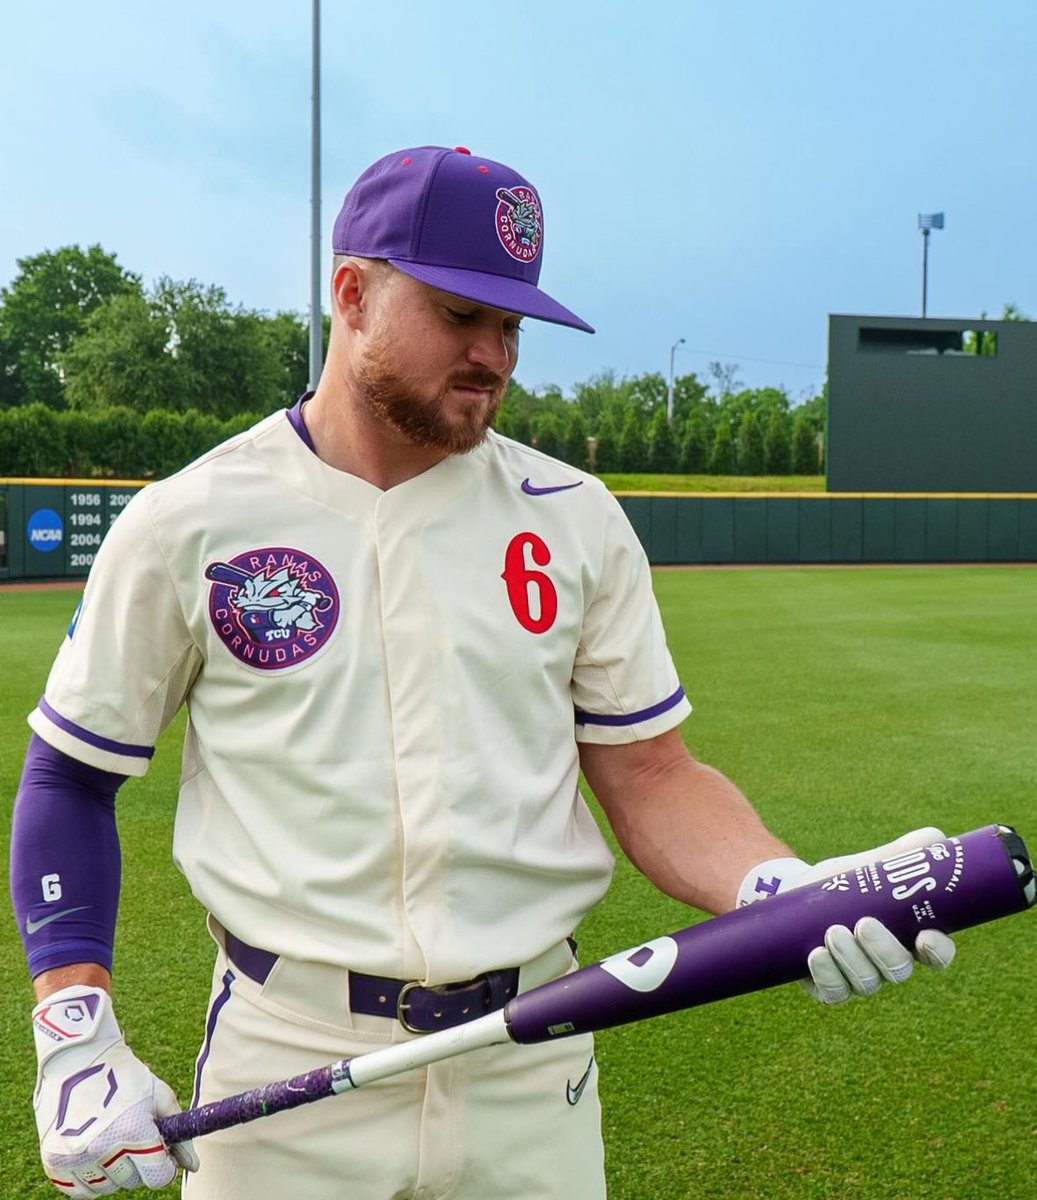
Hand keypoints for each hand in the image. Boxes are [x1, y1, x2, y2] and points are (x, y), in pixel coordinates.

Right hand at [32, 986, 197, 1195]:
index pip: (158, 1177)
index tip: (161, 1154)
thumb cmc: (123, 1075)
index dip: (164, 1166)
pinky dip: (89, 1179)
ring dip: (112, 1172)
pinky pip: (79, 1190)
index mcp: (132, 1131)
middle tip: (131, 1138)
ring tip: (110, 1140)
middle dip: (137, 1164)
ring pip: (106, 1188)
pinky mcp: (53, 1161)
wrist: (77, 1058)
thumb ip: (178, 1134)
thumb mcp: (158, 1095)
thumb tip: (192, 1166)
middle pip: (132, 1181)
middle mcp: (102, 1148)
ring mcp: (75, 1157)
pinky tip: (93, 1153)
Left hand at [737, 827, 956, 1004]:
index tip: (925, 936)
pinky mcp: (830, 987)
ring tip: (832, 931)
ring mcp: (860, 978)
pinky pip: (834, 992)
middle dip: (883, 950)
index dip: (938, 951)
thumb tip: (936, 838)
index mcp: (909, 937)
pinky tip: (815, 954)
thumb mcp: (869, 867)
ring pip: (866, 982)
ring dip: (851, 958)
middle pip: (899, 970)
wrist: (796, 894)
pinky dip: (826, 975)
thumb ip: (901, 855)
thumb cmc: (843, 883)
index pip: (937, 954)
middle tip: (863, 923)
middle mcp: (888, 963)